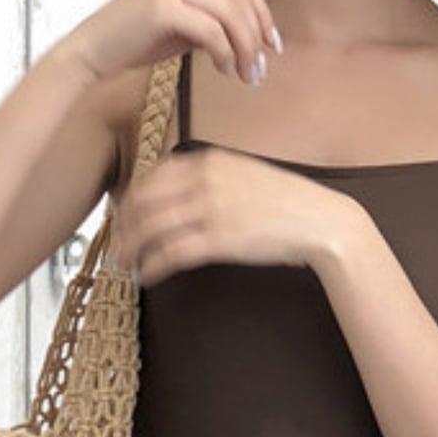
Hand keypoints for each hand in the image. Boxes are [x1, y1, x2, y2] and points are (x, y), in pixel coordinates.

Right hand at [62, 0, 280, 86]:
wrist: (95, 50)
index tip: (272, 45)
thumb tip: (256, 36)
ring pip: (230, 13)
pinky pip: (211, 30)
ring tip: (245, 75)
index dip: (262, 14)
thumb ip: (216, 20)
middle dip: (256, 37)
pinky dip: (225, 54)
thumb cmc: (139, 39)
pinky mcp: (162, 6)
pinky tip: (224, 70)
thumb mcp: (187, 24)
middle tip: (259, 69)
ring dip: (245, 49)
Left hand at [111, 145, 356, 287]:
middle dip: (122, 227)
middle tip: (115, 246)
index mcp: (208, 160)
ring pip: (151, 228)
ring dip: (131, 250)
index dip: (129, 200)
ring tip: (125, 265)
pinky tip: (146, 276)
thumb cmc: (289, 203)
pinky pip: (172, 253)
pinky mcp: (221, 240)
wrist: (322, 221)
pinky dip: (153, 266)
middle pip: (143, 202)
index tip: (123, 217)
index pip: (151, 177)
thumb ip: (213, 178)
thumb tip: (184, 194)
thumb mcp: (246, 175)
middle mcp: (204, 180)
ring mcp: (212, 209)